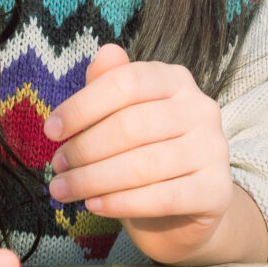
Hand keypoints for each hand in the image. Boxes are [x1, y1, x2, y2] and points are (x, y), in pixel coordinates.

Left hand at [44, 44, 259, 264]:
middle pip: (131, 125)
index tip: (51, 130)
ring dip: (94, 180)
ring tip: (63, 190)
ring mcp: (213, 150)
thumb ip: (109, 86)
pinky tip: (94, 206)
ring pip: (143, 165)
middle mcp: (201, 109)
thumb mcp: (122, 117)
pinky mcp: (216, 191)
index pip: (126, 82)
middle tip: (56, 168)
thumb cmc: (144, 155)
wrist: (183, 212)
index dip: (83, 105)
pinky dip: (121, 203)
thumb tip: (105, 53)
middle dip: (84, 149)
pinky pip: (162, 197)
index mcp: (176, 80)